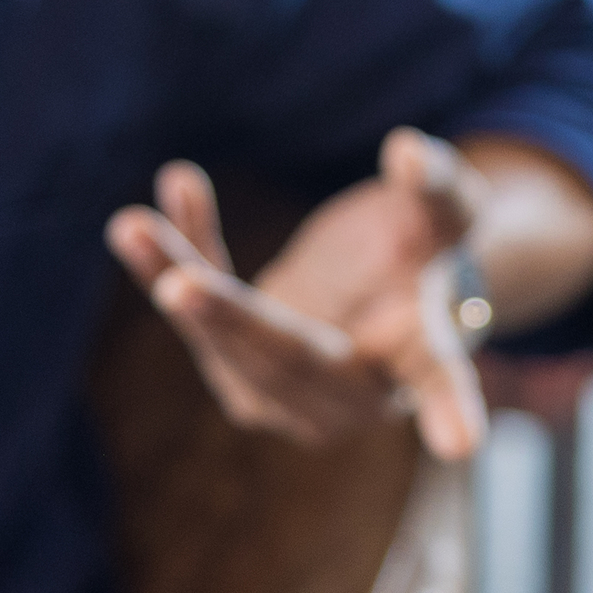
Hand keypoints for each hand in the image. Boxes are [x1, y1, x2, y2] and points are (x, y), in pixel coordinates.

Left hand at [106, 130, 489, 459]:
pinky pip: (203, 308)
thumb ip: (435, 186)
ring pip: (223, 340)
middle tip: (177, 288)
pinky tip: (176, 185)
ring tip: (129, 225)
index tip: (463, 443)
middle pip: (290, 360)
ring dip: (173, 274)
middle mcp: (349, 396)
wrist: (381, 290)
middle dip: (231, 323)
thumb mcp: (450, 214)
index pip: (437, 385)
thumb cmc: (430, 254)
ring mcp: (285, 394)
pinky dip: (185, 250)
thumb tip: (404, 150)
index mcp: (418, 363)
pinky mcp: (238, 364)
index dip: (449, 410)